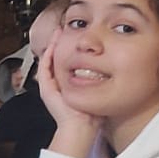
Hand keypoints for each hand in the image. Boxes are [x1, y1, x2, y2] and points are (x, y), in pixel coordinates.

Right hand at [37, 38, 100, 157]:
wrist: (81, 127)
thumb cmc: (91, 115)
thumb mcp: (98, 93)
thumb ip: (101, 82)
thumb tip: (113, 70)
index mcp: (68, 86)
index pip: (66, 64)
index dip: (70, 49)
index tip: (76, 36)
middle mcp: (57, 85)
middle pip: (56, 60)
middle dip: (60, 44)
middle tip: (64, 30)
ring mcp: (50, 87)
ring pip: (48, 61)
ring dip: (52, 46)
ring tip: (58, 33)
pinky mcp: (46, 89)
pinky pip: (44, 68)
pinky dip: (48, 56)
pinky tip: (54, 46)